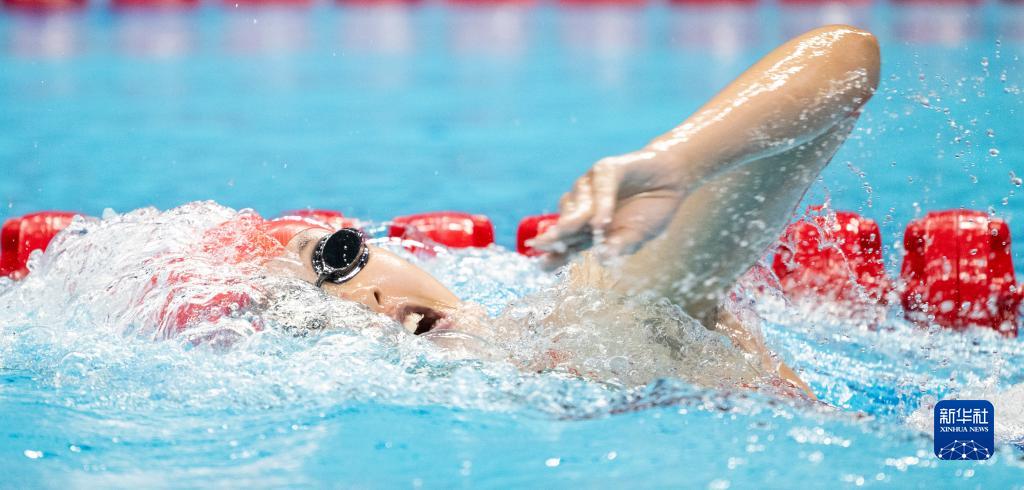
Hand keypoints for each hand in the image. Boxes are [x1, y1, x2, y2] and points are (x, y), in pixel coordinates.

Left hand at [528, 149, 690, 265]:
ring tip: (569, 231)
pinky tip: (601, 220)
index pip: (567, 242)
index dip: (555, 253)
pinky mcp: (607, 169)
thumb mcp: (637, 236)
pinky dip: (601, 202)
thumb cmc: (652, 211)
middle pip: (565, 222)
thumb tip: (602, 259)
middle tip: (545, 244)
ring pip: (578, 202)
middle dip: (555, 235)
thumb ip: (619, 246)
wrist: (673, 181)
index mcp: (587, 227)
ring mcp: (593, 186)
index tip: (542, 266)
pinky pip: (601, 185)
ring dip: (574, 218)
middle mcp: (585, 205)